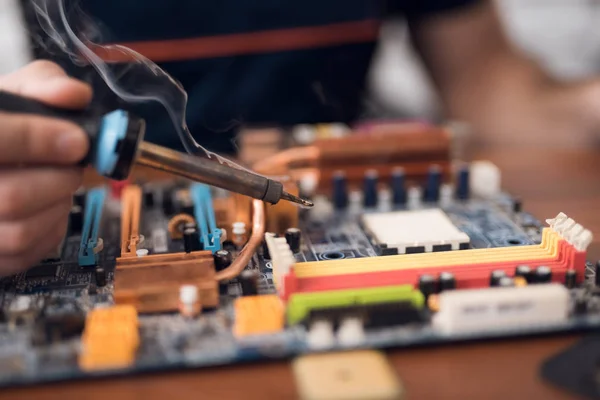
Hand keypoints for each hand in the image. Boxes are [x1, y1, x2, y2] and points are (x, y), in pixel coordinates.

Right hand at [0, 60, 90, 274]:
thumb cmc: (4, 127)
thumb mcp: (15, 94)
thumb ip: (43, 85)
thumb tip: (73, 94)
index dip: (35, 140)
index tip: (77, 139)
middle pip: (12, 197)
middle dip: (60, 179)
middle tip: (73, 163)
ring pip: (21, 232)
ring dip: (58, 205)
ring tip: (58, 182)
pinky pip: (28, 253)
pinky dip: (52, 228)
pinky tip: (48, 205)